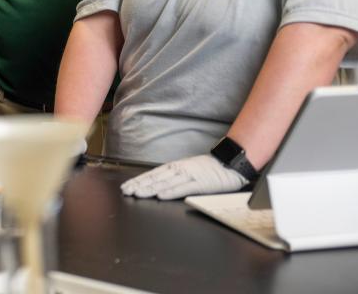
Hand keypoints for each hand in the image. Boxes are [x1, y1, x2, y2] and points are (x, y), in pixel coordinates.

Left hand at [120, 154, 247, 199]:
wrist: (232, 163)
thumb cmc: (211, 169)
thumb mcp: (190, 170)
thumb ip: (176, 177)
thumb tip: (160, 184)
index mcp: (177, 167)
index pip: (154, 174)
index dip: (139, 180)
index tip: (127, 186)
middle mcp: (180, 169)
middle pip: (156, 177)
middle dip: (139, 184)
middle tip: (125, 191)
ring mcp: (190, 175)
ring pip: (166, 182)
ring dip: (150, 188)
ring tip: (137, 193)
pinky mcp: (200, 183)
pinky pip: (183, 188)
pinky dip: (171, 191)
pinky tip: (160, 195)